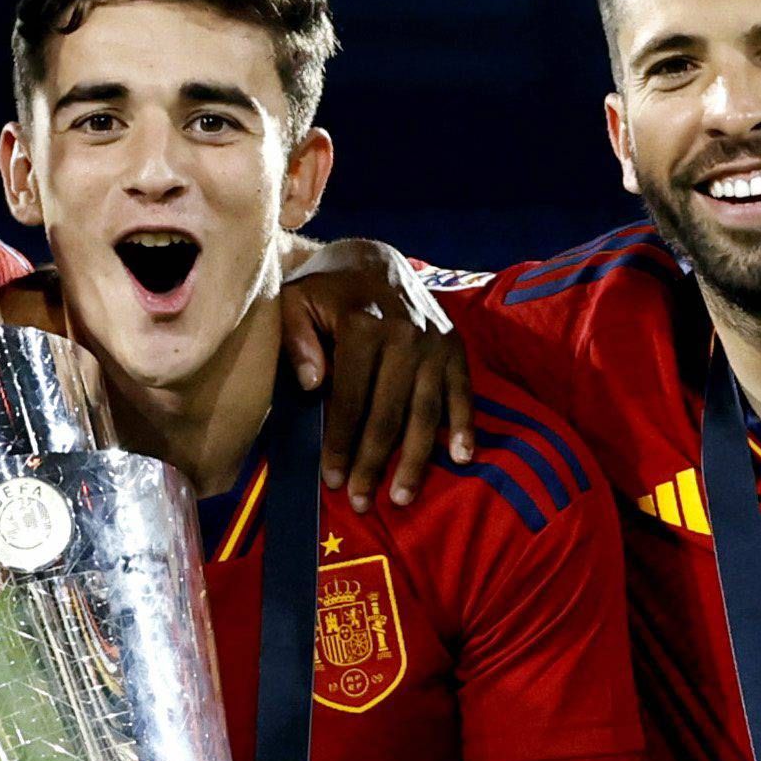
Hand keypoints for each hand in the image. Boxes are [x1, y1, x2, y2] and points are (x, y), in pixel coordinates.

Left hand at [280, 239, 471, 510]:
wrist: (373, 258)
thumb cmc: (325, 290)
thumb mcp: (296, 303)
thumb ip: (297, 340)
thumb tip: (312, 384)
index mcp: (363, 324)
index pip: (350, 399)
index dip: (341, 444)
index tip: (332, 480)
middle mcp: (405, 334)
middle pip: (389, 414)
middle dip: (374, 463)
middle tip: (362, 502)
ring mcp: (434, 342)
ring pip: (425, 411)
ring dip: (415, 459)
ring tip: (403, 496)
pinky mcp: (455, 346)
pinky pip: (462, 392)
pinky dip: (464, 425)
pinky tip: (461, 458)